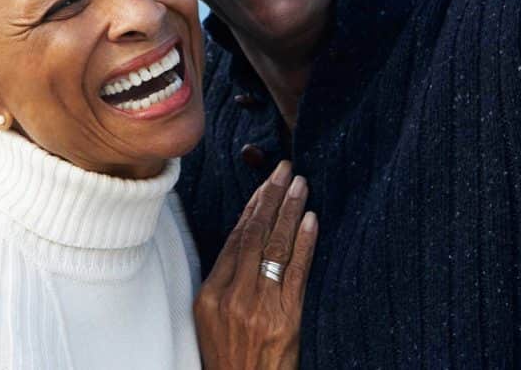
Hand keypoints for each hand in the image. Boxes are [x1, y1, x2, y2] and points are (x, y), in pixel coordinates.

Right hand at [194, 161, 317, 369]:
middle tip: (286, 170)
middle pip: (253, 234)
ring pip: (274, 247)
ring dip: (289, 211)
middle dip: (271, 197)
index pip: (234, 238)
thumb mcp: (212, 320)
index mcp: (209, 295)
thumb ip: (224, 282)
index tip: (266, 183)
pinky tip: (311, 221)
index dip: (252, 206)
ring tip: (301, 185)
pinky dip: (304, 243)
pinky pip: (296, 272)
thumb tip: (244, 240)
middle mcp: (232, 297)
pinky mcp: (285, 320)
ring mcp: (258, 308)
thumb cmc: (231, 359)